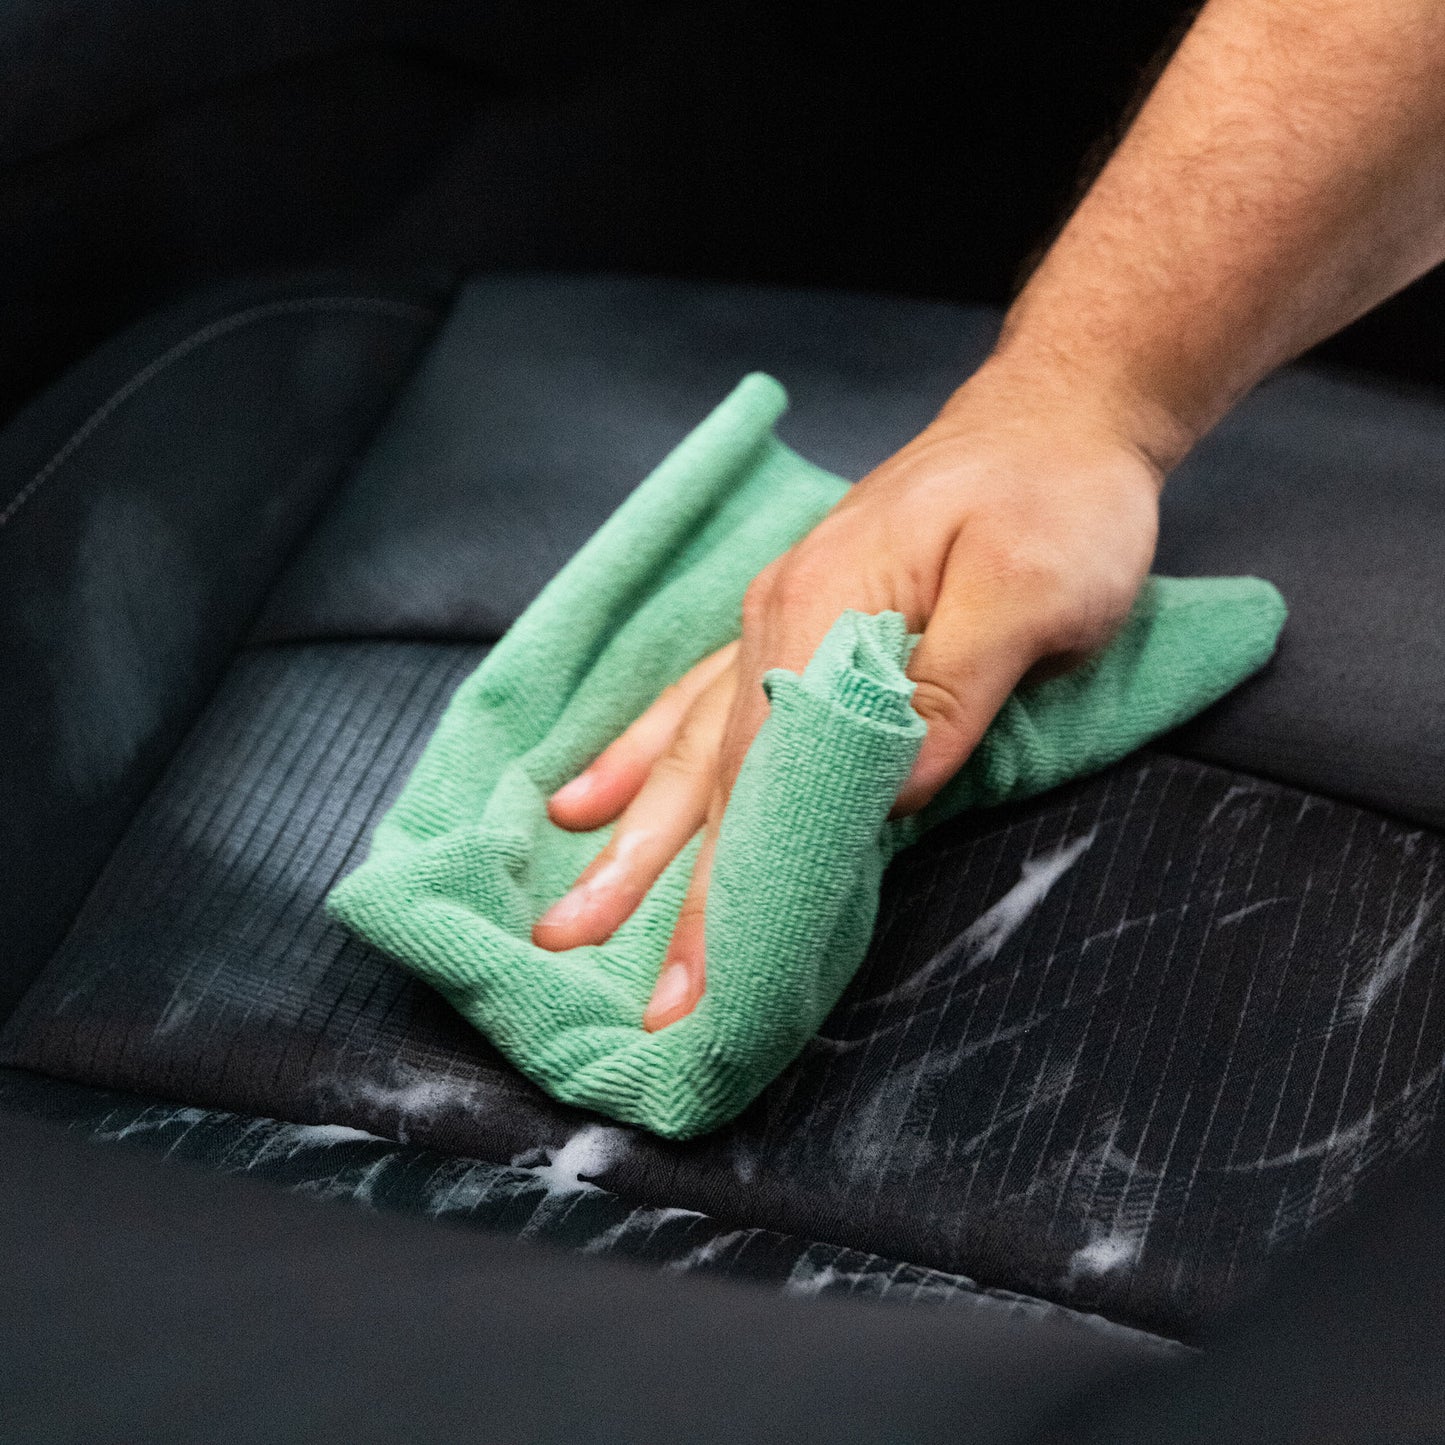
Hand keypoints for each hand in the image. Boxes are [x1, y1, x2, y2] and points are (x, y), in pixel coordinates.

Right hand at [530, 359, 1164, 1029]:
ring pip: (690, 745)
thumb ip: (951, 690)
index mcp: (824, 612)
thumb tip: (887, 795)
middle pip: (708, 769)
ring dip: (632, 833)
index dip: (727, 883)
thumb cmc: (1057, 498)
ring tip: (569, 909)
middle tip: (576, 957)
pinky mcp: (794, 624)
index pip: (764, 775)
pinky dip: (645, 757)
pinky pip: (702, 702)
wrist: (1052, 415)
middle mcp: (777, 621)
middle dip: (650, 878)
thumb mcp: (1032, 590)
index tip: (691, 978)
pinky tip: (595, 798)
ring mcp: (776, 621)